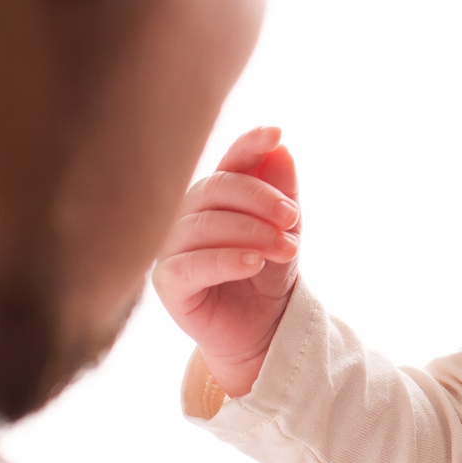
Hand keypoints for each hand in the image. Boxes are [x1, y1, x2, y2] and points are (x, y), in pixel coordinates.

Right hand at [153, 125, 302, 400]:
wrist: (263, 329)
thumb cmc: (269, 274)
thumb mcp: (285, 231)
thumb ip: (283, 192)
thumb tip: (281, 149)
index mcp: (216, 195)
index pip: (230, 161)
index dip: (250, 144)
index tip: (277, 133)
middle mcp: (187, 214)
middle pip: (217, 188)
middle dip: (261, 199)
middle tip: (293, 218)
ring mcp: (172, 247)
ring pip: (205, 225)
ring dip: (252, 233)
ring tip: (287, 249)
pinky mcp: (168, 283)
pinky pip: (190, 265)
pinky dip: (225, 260)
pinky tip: (254, 262)